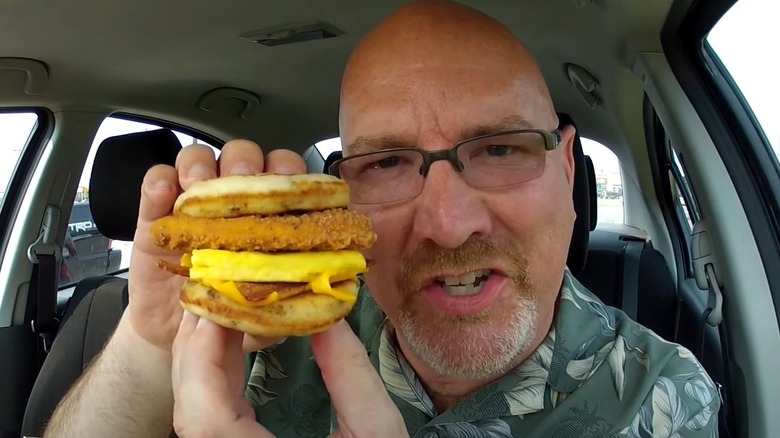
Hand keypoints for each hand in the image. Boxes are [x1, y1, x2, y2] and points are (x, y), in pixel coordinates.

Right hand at [127, 140, 305, 349]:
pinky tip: (166, 191)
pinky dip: (160, 181)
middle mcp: (232, 201)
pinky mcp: (155, 214)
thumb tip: (306, 293)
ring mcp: (193, 203)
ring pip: (200, 159)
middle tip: (240, 183)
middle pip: (243, 157)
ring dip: (201, 166)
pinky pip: (157, 182)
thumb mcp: (264, 317)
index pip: (286, 176)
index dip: (290, 174)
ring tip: (198, 188)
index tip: (289, 190)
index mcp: (267, 216)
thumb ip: (284, 305)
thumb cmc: (231, 314)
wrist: (176, 333)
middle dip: (244, 164)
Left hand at [171, 315, 408, 437]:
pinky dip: (217, 378)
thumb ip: (351, 375)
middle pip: (189, 410)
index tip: (219, 309)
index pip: (205, 417)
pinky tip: (234, 345)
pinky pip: (212, 419)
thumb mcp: (376, 432)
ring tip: (226, 309)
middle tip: (218, 295)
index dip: (201, 359)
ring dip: (204, 358)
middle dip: (196, 347)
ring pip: (195, 413)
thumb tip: (328, 315)